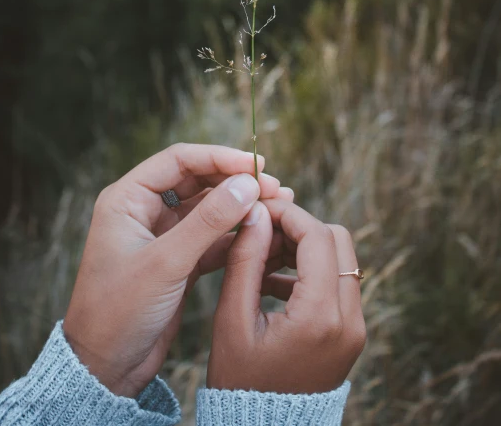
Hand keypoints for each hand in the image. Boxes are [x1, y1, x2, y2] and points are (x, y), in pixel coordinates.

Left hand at [63, 143, 287, 397]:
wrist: (105, 369)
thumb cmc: (119, 312)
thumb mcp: (166, 263)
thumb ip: (209, 221)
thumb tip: (247, 184)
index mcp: (127, 199)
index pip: (179, 160)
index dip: (219, 157)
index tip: (256, 164)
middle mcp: (144, 211)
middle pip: (197, 180)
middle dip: (235, 181)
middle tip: (274, 187)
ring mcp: (162, 236)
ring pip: (208, 209)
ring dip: (240, 206)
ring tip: (278, 204)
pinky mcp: (177, 261)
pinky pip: (212, 237)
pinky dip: (236, 235)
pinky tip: (263, 234)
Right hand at [207, 198, 365, 393]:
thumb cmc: (240, 380)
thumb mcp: (232, 319)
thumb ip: (245, 260)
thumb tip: (257, 213)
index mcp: (319, 316)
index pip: (317, 236)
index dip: (288, 213)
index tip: (259, 208)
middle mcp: (349, 320)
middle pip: (337, 239)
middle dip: (299, 227)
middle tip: (261, 232)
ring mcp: (355, 328)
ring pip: (341, 258)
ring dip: (305, 247)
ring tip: (262, 258)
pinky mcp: (352, 333)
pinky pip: (339, 282)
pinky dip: (311, 270)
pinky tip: (272, 282)